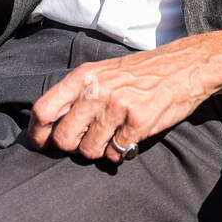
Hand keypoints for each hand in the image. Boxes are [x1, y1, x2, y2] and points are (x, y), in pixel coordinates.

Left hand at [27, 36, 214, 164]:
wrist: (184, 67)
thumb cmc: (140, 73)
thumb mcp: (102, 71)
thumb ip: (77, 94)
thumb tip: (52, 125)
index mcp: (83, 77)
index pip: (43, 109)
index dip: (38, 133)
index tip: (41, 144)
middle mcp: (96, 91)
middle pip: (63, 138)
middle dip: (71, 147)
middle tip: (85, 142)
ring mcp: (117, 107)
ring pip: (89, 150)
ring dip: (99, 150)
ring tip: (112, 136)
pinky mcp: (138, 122)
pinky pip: (116, 154)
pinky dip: (121, 152)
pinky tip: (130, 138)